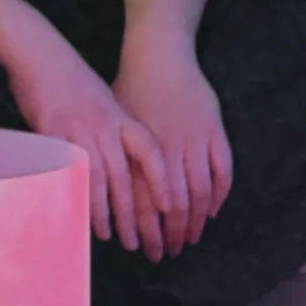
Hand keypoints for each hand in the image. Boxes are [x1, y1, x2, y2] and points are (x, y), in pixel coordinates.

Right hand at [0, 15, 173, 254]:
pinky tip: (82, 216)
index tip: (171, 206)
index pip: (150, 153)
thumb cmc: (71, 80)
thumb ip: (113, 130)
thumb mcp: (102, 102)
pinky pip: (71, 173)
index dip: (162, 181)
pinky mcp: (56, 135)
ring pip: (101, 180)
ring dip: (109, 213)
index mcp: (120, 118)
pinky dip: (79, 197)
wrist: (40, 53)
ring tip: (114, 237)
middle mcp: (106, 126)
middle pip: (127, 177)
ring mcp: (81, 131)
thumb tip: (120, 163)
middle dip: (136, 213)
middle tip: (142, 240)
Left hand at [113, 25, 232, 251]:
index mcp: (139, 149)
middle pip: (172, 204)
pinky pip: (222, 170)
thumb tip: (82, 186)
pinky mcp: (213, 130)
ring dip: (195, 221)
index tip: (141, 248)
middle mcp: (167, 148)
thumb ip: (103, 154)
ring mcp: (194, 139)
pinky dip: (219, 194)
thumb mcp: (109, 122)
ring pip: (198, 192)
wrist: (157, 52)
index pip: (144, 200)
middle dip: (169, 233)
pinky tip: (211, 210)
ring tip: (189, 239)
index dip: (144, 228)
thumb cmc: (128, 87)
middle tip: (167, 253)